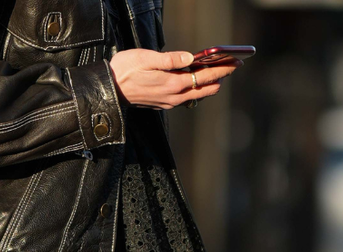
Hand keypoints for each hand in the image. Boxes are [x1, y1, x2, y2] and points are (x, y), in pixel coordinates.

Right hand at [108, 49, 238, 109]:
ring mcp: (167, 102)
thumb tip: (190, 57)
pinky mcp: (162, 103)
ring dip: (208, 85)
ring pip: (195, 95)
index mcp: (171, 84)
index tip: (234, 63)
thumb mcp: (146, 58)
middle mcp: (172, 97)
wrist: (108, 90)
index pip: (203, 76)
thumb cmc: (124, 71)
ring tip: (220, 74)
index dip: (220, 69)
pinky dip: (195, 89)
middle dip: (219, 77)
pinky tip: (198, 82)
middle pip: (203, 89)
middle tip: (232, 67)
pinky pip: (185, 97)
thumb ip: (170, 59)